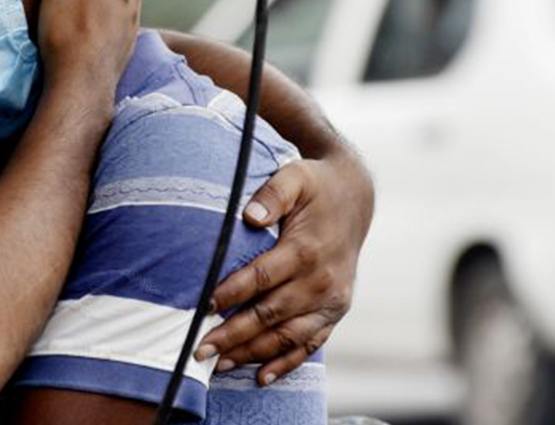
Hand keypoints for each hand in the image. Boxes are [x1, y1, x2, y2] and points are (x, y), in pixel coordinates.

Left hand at [195, 145, 373, 383]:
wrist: (355, 197)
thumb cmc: (315, 186)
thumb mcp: (295, 177)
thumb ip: (272, 194)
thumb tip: (249, 216)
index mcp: (307, 250)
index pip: (261, 278)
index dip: (231, 293)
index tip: (203, 308)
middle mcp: (322, 280)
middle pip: (270, 315)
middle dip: (233, 335)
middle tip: (199, 349)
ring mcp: (331, 300)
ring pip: (288, 337)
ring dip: (253, 354)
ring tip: (218, 365)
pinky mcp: (336, 310)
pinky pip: (311, 344)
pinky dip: (286, 364)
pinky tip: (260, 377)